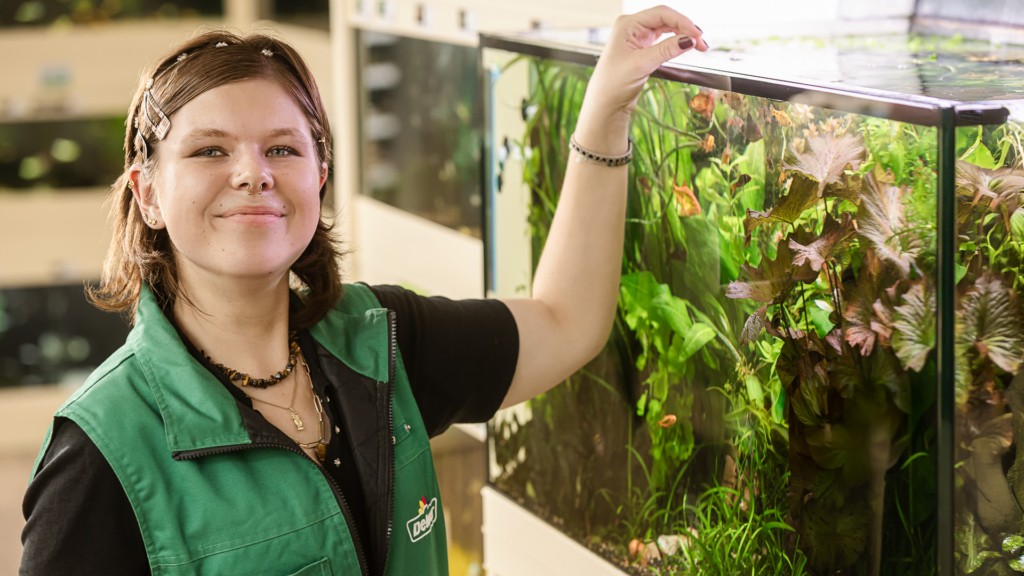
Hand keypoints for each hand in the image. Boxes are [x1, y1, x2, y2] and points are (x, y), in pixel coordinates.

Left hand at [575, 5, 707, 152]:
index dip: (682, 22)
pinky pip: (663, 39)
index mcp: (627, 24)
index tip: (697, 36)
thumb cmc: (613, 84)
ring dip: (683, 35)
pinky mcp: (641, 47)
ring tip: (699, 47)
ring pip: (666, 28)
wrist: (604, 104)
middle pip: (666, 19)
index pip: (661, 13)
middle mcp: (631, 26)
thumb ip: (666, 50)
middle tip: (703, 44)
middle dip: (685, 29)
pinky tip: (686, 47)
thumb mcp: (642, 64)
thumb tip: (690, 40)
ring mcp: (637, 36)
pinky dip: (676, 43)